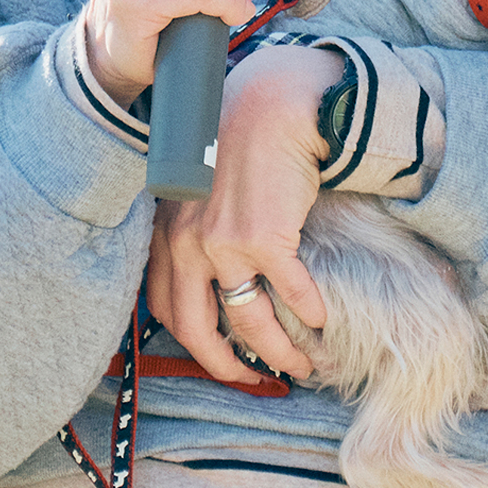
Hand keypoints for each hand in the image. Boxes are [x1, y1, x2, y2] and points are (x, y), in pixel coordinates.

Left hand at [145, 44, 342, 381]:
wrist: (270, 105)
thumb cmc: (238, 141)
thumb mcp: (197, 187)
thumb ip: (193, 228)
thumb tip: (213, 273)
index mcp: (165, 234)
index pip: (166, 309)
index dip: (194, 345)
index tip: (221, 360)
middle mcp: (185, 244)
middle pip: (199, 329)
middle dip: (229, 366)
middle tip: (255, 381)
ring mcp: (222, 244)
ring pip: (249, 321)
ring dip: (278, 351)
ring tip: (301, 363)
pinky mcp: (264, 238)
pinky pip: (290, 292)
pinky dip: (309, 312)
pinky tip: (321, 319)